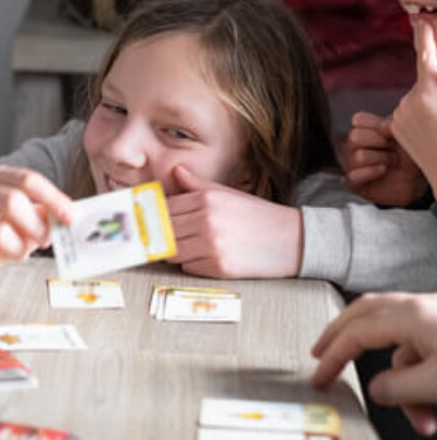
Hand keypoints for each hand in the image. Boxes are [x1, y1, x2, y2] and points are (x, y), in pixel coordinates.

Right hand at [0, 165, 72, 279]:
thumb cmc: (0, 229)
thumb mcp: (26, 220)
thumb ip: (46, 216)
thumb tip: (72, 217)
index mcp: (0, 178)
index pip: (29, 180)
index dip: (53, 198)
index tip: (71, 217)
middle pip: (12, 200)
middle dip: (36, 225)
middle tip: (46, 240)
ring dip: (17, 247)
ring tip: (20, 252)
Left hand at [166, 165, 302, 278]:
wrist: (290, 240)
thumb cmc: (255, 215)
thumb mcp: (226, 193)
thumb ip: (197, 185)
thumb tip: (176, 171)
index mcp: (206, 200)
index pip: (164, 208)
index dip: (154, 215)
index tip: (149, 219)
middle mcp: (206, 221)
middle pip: (163, 230)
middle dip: (159, 234)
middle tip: (160, 236)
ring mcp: (211, 246)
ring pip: (172, 251)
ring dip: (173, 251)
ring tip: (185, 246)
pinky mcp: (218, 268)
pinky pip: (188, 267)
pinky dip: (190, 264)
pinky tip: (202, 257)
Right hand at [312, 292, 436, 435]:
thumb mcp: (436, 383)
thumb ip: (398, 388)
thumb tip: (376, 390)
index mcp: (409, 314)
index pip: (355, 333)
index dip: (333, 356)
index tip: (320, 376)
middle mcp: (418, 307)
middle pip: (364, 314)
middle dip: (340, 336)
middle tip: (322, 351)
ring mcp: (434, 314)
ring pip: (400, 340)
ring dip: (401, 378)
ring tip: (418, 415)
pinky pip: (421, 347)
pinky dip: (419, 374)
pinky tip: (431, 402)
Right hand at [342, 111, 426, 205]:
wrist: (414, 180)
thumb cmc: (406, 155)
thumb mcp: (404, 134)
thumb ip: (393, 124)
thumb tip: (384, 128)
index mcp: (362, 131)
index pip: (358, 119)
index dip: (377, 124)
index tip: (390, 133)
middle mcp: (352, 147)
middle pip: (355, 136)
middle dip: (379, 142)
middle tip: (392, 148)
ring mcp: (350, 165)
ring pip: (359, 156)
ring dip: (381, 158)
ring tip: (392, 162)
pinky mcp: (353, 183)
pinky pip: (354, 176)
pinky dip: (372, 172)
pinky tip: (382, 171)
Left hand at [390, 20, 436, 194]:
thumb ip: (434, 79)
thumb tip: (432, 68)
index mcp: (429, 93)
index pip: (427, 59)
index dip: (425, 38)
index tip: (420, 22)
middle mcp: (411, 102)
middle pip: (425, 83)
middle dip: (435, 88)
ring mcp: (400, 116)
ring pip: (417, 99)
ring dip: (429, 106)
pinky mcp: (393, 128)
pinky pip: (407, 113)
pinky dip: (418, 117)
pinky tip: (429, 134)